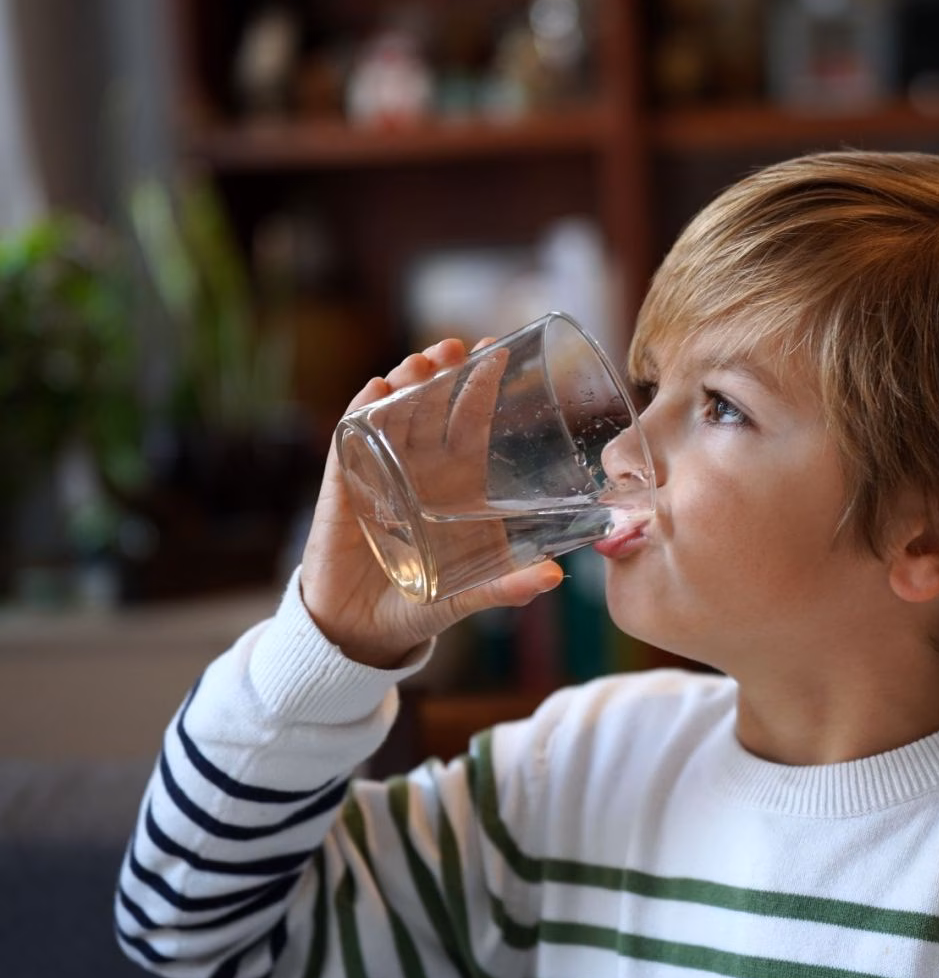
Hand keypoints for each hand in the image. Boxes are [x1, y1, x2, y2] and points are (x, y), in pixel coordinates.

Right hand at [300, 338, 563, 667]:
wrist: (361, 631)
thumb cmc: (419, 604)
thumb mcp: (469, 594)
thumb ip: (507, 587)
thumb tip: (555, 577)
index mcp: (455, 487)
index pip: (471, 425)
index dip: (481, 388)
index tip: (498, 352)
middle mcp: (419, 473)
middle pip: (432, 408)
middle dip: (444, 372)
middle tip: (456, 346)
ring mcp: (380, 475)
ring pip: (394, 415)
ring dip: (406, 383)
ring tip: (422, 362)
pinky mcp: (345, 489)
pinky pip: (351, 442)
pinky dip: (361, 413)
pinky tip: (375, 391)